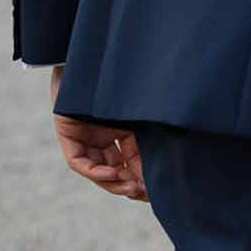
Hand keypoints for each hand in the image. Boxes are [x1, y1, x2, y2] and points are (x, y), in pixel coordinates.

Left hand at [50, 65, 147, 200]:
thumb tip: (182, 150)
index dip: (142, 176)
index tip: (155, 189)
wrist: (95, 57)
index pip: (131, 161)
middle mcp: (101, 138)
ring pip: (98, 170)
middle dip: (129, 184)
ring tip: (131, 187)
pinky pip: (80, 162)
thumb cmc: (123, 78)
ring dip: (114, 182)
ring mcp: (84, 138)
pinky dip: (96, 170)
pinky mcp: (68, 135)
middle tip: (144, 193)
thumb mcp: (141, 111)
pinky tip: (113, 172)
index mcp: (121, 132)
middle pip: (115, 170)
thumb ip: (152, 131)